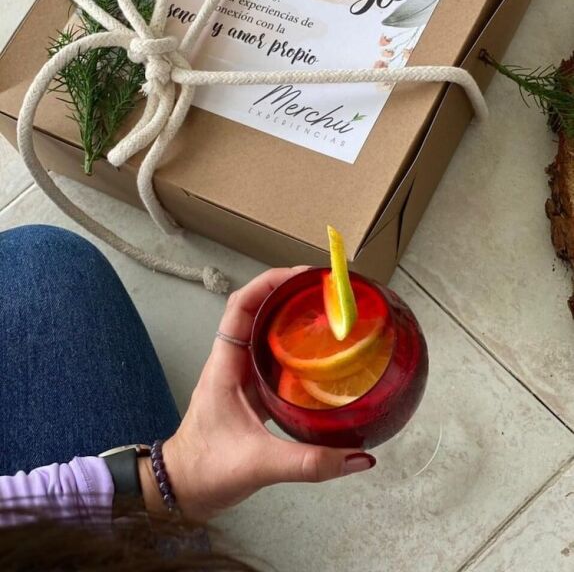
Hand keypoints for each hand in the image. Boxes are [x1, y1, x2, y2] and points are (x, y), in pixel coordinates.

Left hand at [143, 267, 375, 520]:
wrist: (180, 490)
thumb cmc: (205, 470)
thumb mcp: (258, 464)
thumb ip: (308, 462)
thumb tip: (358, 457)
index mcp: (225, 365)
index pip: (241, 306)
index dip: (268, 283)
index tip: (302, 275)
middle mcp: (232, 362)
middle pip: (257, 311)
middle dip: (288, 293)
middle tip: (325, 291)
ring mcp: (240, 376)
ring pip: (265, 332)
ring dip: (290, 317)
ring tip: (327, 312)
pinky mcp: (250, 392)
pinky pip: (272, 358)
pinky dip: (293, 347)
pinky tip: (319, 355)